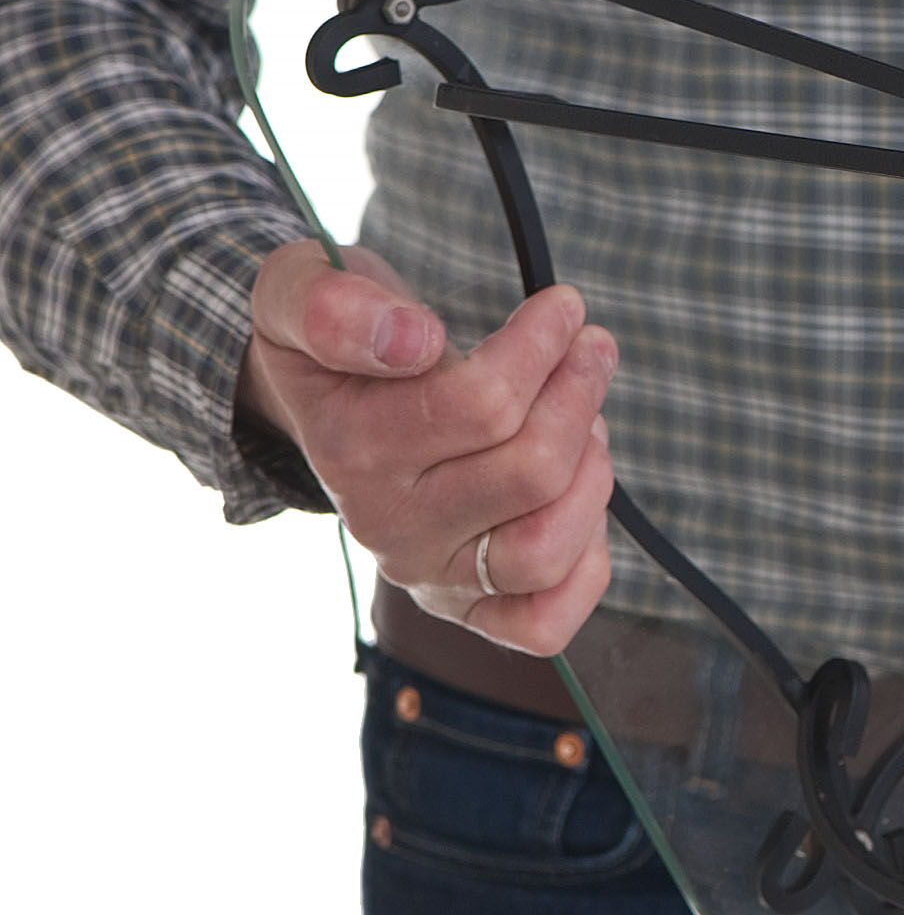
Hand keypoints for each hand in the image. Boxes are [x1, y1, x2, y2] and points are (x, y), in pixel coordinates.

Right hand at [237, 241, 617, 653]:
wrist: (331, 397)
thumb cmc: (338, 336)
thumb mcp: (300, 292)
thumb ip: (332, 306)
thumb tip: (407, 341)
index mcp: (351, 448)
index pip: (481, 406)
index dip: (541, 345)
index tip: (562, 307)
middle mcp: (388, 527)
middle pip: (530, 472)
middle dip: (579, 393)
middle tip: (589, 347)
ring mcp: (430, 576)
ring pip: (545, 550)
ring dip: (592, 470)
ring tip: (587, 420)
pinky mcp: (469, 609)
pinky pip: (544, 623)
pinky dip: (588, 561)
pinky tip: (580, 491)